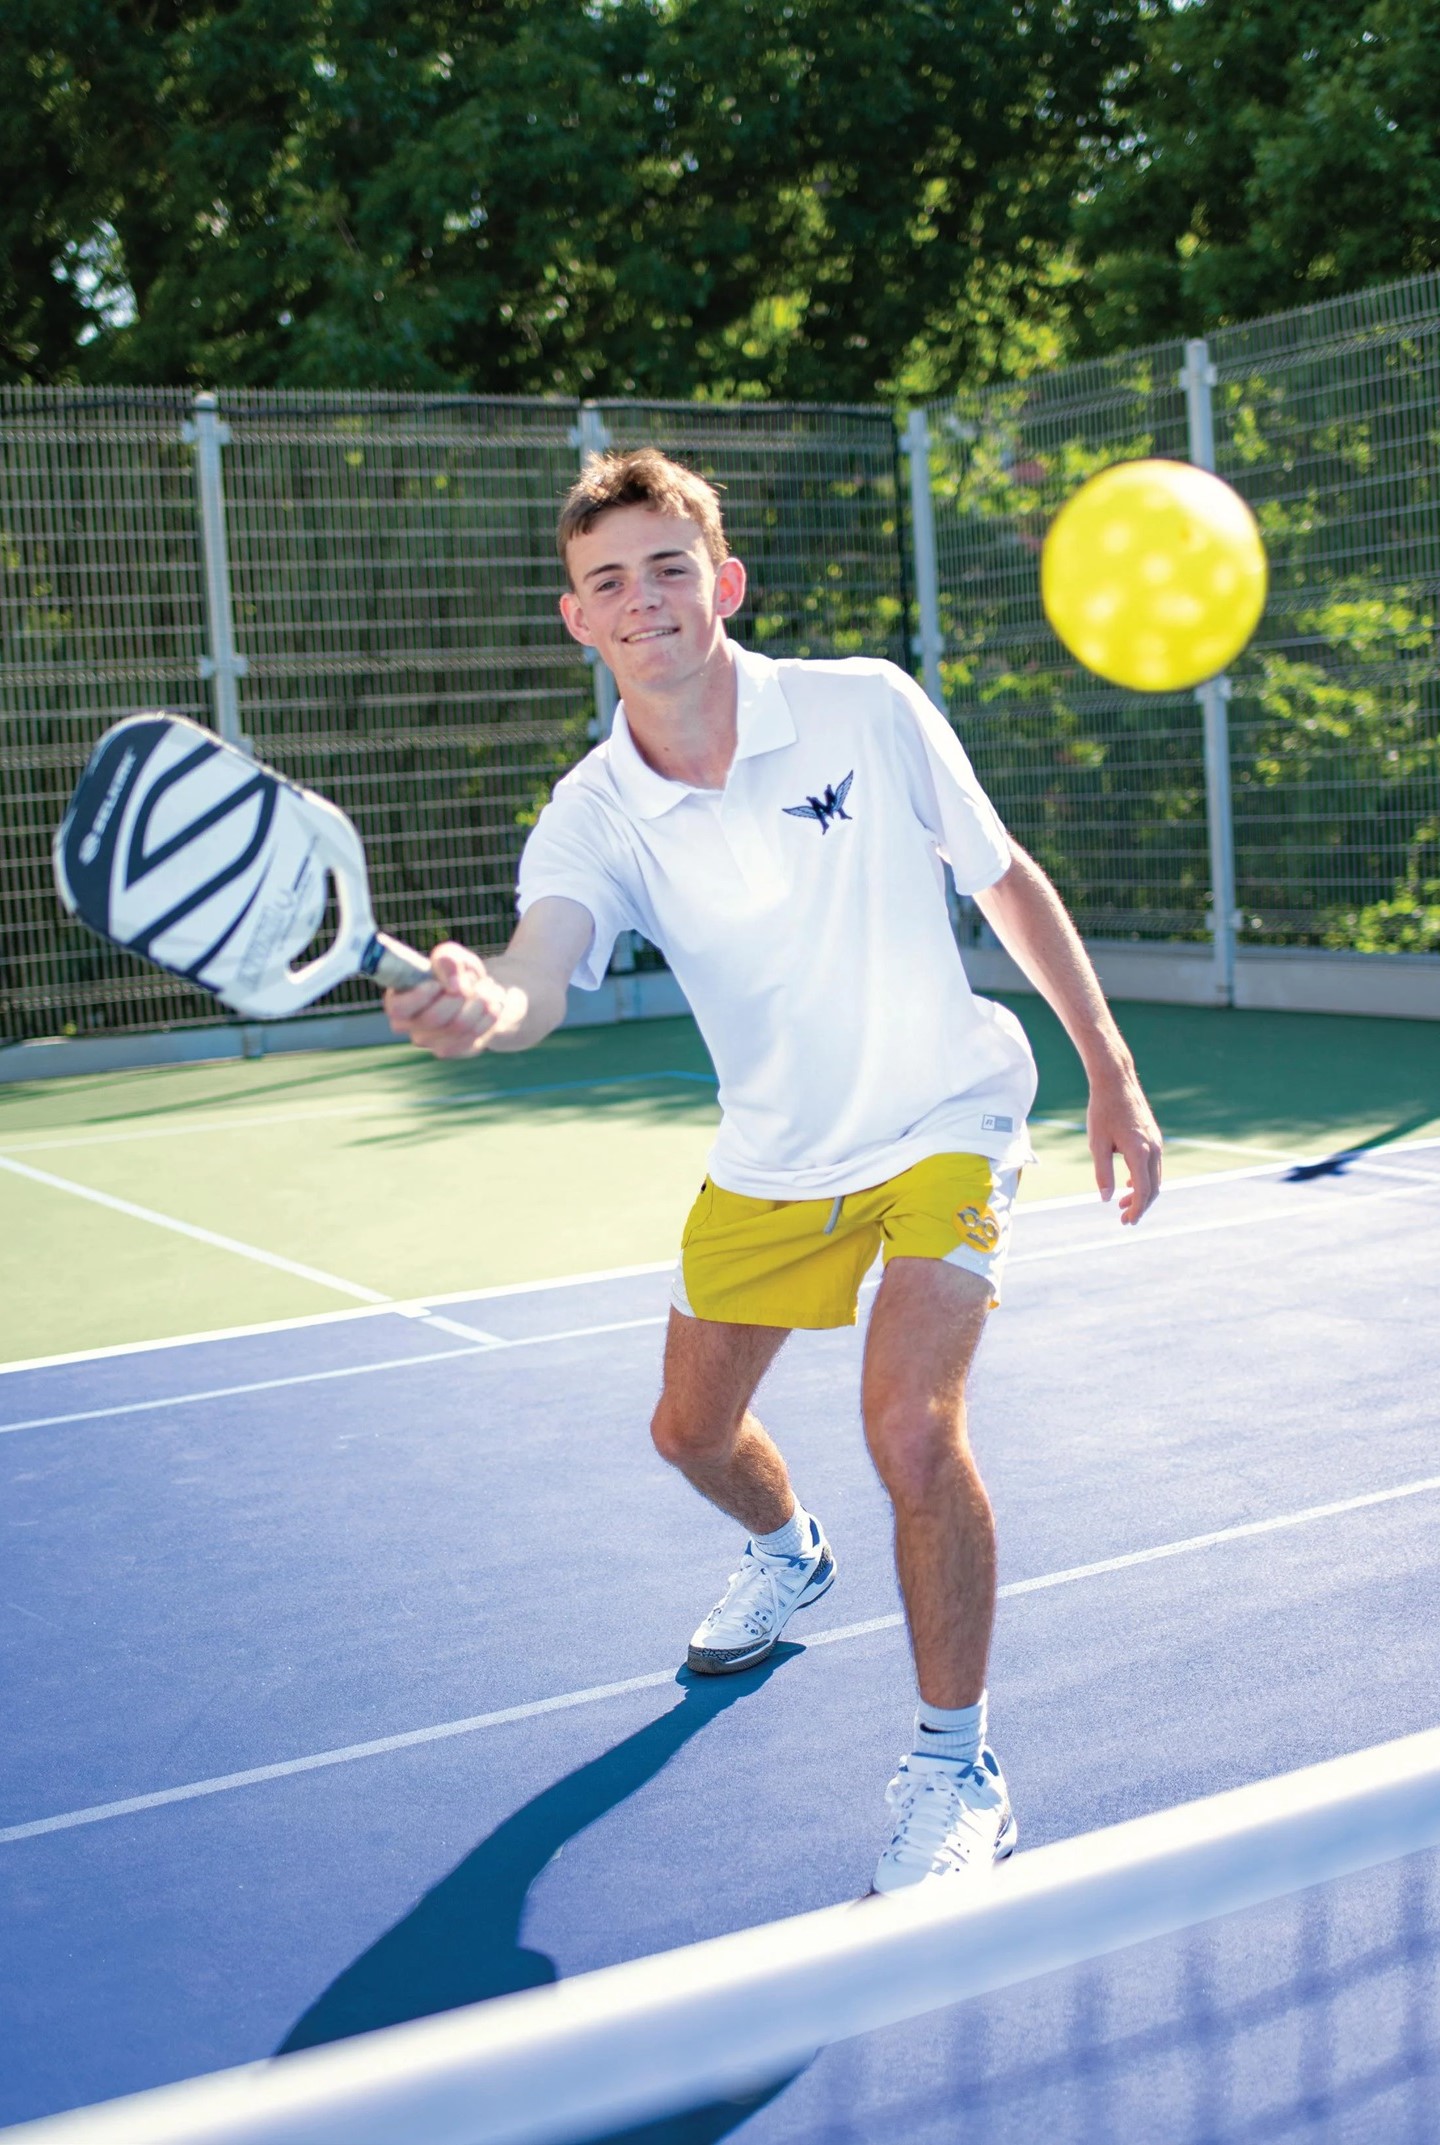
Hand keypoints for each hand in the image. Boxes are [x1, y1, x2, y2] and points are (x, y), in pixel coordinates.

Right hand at [384, 941, 520, 1057]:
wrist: (479, 992)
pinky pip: (473, 1036)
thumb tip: (455, 985)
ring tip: (487, 987)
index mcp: (398, 1000)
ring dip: (480, 1002)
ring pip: (458, 1026)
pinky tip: (491, 1004)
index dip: (421, 996)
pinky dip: (488, 1016)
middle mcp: (409, 1026)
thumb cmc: (457, 972)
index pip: (399, 1009)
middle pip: (434, 1018)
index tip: (439, 982)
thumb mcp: (452, 956)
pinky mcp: (452, 1050)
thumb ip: (448, 961)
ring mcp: (430, 1042)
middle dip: (461, 994)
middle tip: (473, 980)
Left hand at [1087, 1064, 1162, 1224]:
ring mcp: (1156, 1142)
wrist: (1116, 1082)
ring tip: (1122, 1203)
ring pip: (1155, 1177)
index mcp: (1139, 1152)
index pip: (1143, 1190)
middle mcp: (1153, 1148)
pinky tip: (1128, 1183)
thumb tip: (1105, 1198)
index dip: (1136, 1209)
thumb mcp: (1097, 1144)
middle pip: (1153, 1187)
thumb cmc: (1103, 1111)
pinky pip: (1154, 1165)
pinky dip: (1144, 1179)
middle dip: (1140, 1206)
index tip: (1126, 1221)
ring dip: (1141, 1193)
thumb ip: (1102, 1173)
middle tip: (1124, 1219)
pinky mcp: (1154, 1137)